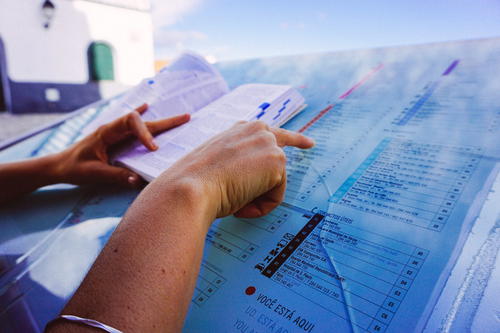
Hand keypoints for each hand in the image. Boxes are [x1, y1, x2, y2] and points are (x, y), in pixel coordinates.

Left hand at [56, 104, 189, 187]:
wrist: (58, 165)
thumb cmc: (74, 168)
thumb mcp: (94, 173)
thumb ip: (116, 175)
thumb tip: (138, 180)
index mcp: (107, 132)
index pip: (131, 123)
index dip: (145, 133)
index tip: (154, 149)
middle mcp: (113, 128)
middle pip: (142, 121)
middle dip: (165, 121)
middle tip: (186, 118)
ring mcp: (114, 132)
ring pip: (141, 124)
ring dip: (160, 121)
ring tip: (180, 118)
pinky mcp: (114, 138)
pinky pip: (131, 125)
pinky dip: (141, 116)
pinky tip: (147, 106)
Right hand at [157, 121, 313, 220]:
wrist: (189, 189)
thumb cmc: (195, 182)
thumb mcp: (215, 164)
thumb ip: (236, 162)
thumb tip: (248, 179)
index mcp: (241, 128)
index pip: (272, 133)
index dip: (294, 140)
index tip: (309, 143)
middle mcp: (258, 129)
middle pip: (279, 162)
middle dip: (268, 186)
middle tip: (261, 191)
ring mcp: (269, 144)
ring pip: (273, 183)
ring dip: (255, 198)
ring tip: (232, 198)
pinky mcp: (277, 162)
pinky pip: (276, 196)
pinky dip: (260, 207)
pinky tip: (240, 203)